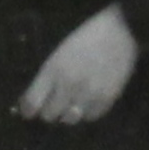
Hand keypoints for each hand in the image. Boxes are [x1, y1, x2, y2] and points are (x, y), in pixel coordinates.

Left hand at [16, 4, 139, 126]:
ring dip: (68, 113)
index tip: (28, 111)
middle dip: (49, 111)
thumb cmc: (86, 37)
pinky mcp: (107, 98)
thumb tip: (36, 100)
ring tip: (72, 104)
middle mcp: (69, 84)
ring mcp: (89, 93)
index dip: (27, 110)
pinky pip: (91, 117)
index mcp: (53, 69)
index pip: (32, 102)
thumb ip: (47, 76)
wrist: (120, 30)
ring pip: (70, 119)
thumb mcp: (59, 53)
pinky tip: (89, 101)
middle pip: (49, 115)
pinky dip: (87, 112)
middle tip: (54, 104)